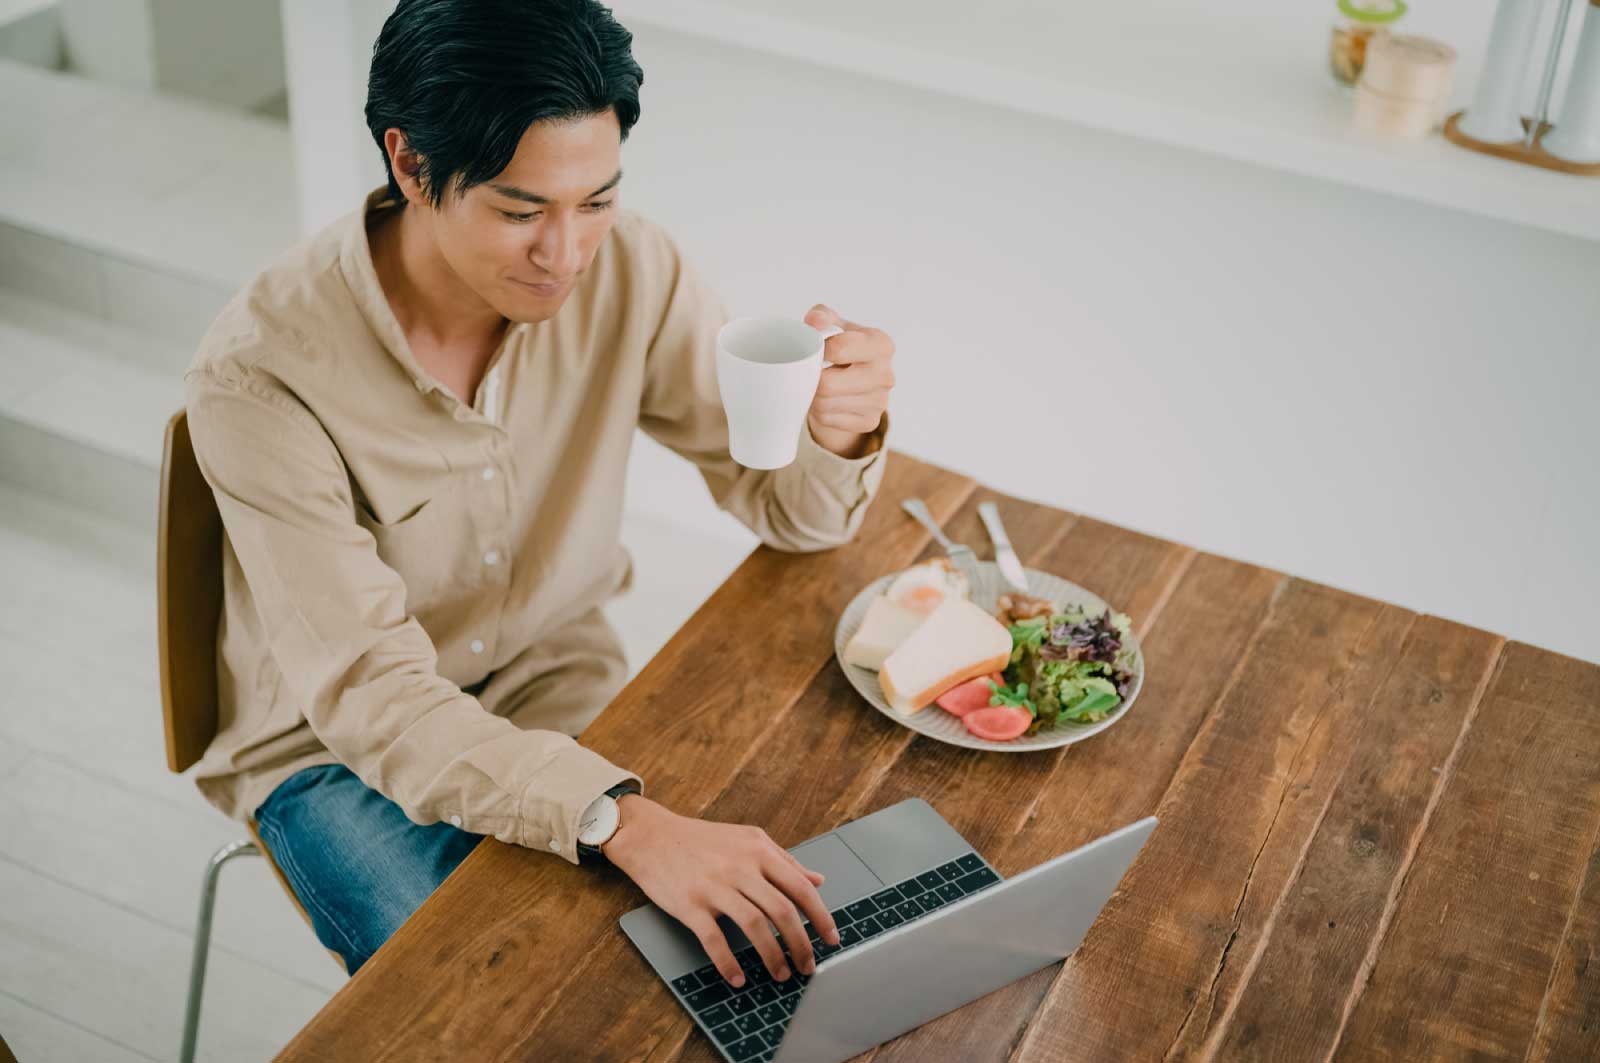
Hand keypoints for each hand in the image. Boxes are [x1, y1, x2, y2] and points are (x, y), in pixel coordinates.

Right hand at [602, 795, 839, 985]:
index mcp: (758, 851)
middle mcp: (740, 867)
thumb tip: (818, 881)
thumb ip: (784, 860)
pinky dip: (728, 964)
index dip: (821, 917)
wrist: (651, 836)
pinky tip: (738, 979)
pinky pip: (714, 940)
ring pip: (754, 927)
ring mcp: (714, 886)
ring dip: (772, 957)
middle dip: (801, 945)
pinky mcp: (689, 904)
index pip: (800, 888)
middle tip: (808, 966)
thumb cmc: (702, 840)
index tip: (832, 940)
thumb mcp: (748, 840)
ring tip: (781, 974)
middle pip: (782, 911)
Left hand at [804, 304, 894, 459]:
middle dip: (811, 378)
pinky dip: (820, 411)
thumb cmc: (844, 347)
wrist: (857, 379)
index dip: (818, 350)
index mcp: (881, 345)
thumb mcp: (835, 325)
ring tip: (818, 384)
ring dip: (813, 395)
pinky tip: (826, 400)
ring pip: (824, 404)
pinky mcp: (869, 421)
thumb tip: (813, 321)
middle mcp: (886, 375)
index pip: (839, 348)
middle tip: (810, 372)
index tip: (817, 350)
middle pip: (828, 384)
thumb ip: (822, 317)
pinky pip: (828, 419)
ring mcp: (880, 402)